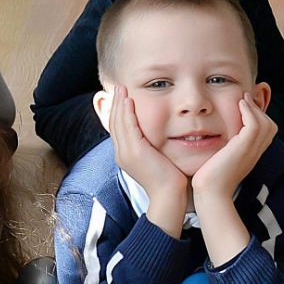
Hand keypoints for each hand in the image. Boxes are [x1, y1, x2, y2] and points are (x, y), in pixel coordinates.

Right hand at [107, 85, 186, 230]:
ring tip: (121, 88)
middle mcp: (122, 153)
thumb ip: (153, 147)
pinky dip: (127, 113)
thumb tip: (158, 137)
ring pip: (118, 122)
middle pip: (114, 123)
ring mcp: (126, 153)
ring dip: (119, 104)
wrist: (169, 196)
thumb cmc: (169, 179)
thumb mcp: (158, 159)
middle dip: (115, 103)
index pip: (118, 128)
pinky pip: (128, 127)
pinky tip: (129, 100)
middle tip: (118, 87)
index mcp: (126, 155)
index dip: (118, 111)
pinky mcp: (134, 152)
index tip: (121, 96)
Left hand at [191, 98, 276, 202]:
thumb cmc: (210, 181)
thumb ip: (225, 150)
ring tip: (243, 99)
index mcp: (252, 155)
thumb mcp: (222, 161)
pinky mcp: (244, 147)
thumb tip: (217, 142)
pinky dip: (249, 111)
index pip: (266, 133)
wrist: (211, 193)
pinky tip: (239, 105)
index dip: (259, 117)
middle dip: (259, 111)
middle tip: (246, 100)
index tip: (246, 107)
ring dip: (254, 108)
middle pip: (270, 126)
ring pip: (265, 123)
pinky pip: (254, 124)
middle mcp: (255, 152)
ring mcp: (252, 150)